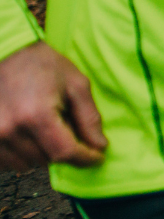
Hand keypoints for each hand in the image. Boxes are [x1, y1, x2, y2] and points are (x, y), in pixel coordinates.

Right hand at [0, 41, 106, 170]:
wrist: (7, 54)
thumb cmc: (43, 65)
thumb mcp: (75, 84)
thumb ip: (89, 117)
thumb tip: (99, 145)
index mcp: (36, 115)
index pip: (64, 152)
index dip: (84, 157)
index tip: (97, 157)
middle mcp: (11, 130)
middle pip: (47, 159)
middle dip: (64, 148)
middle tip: (68, 125)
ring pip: (28, 164)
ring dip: (43, 152)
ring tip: (47, 125)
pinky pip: (8, 162)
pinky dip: (23, 153)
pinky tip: (30, 132)